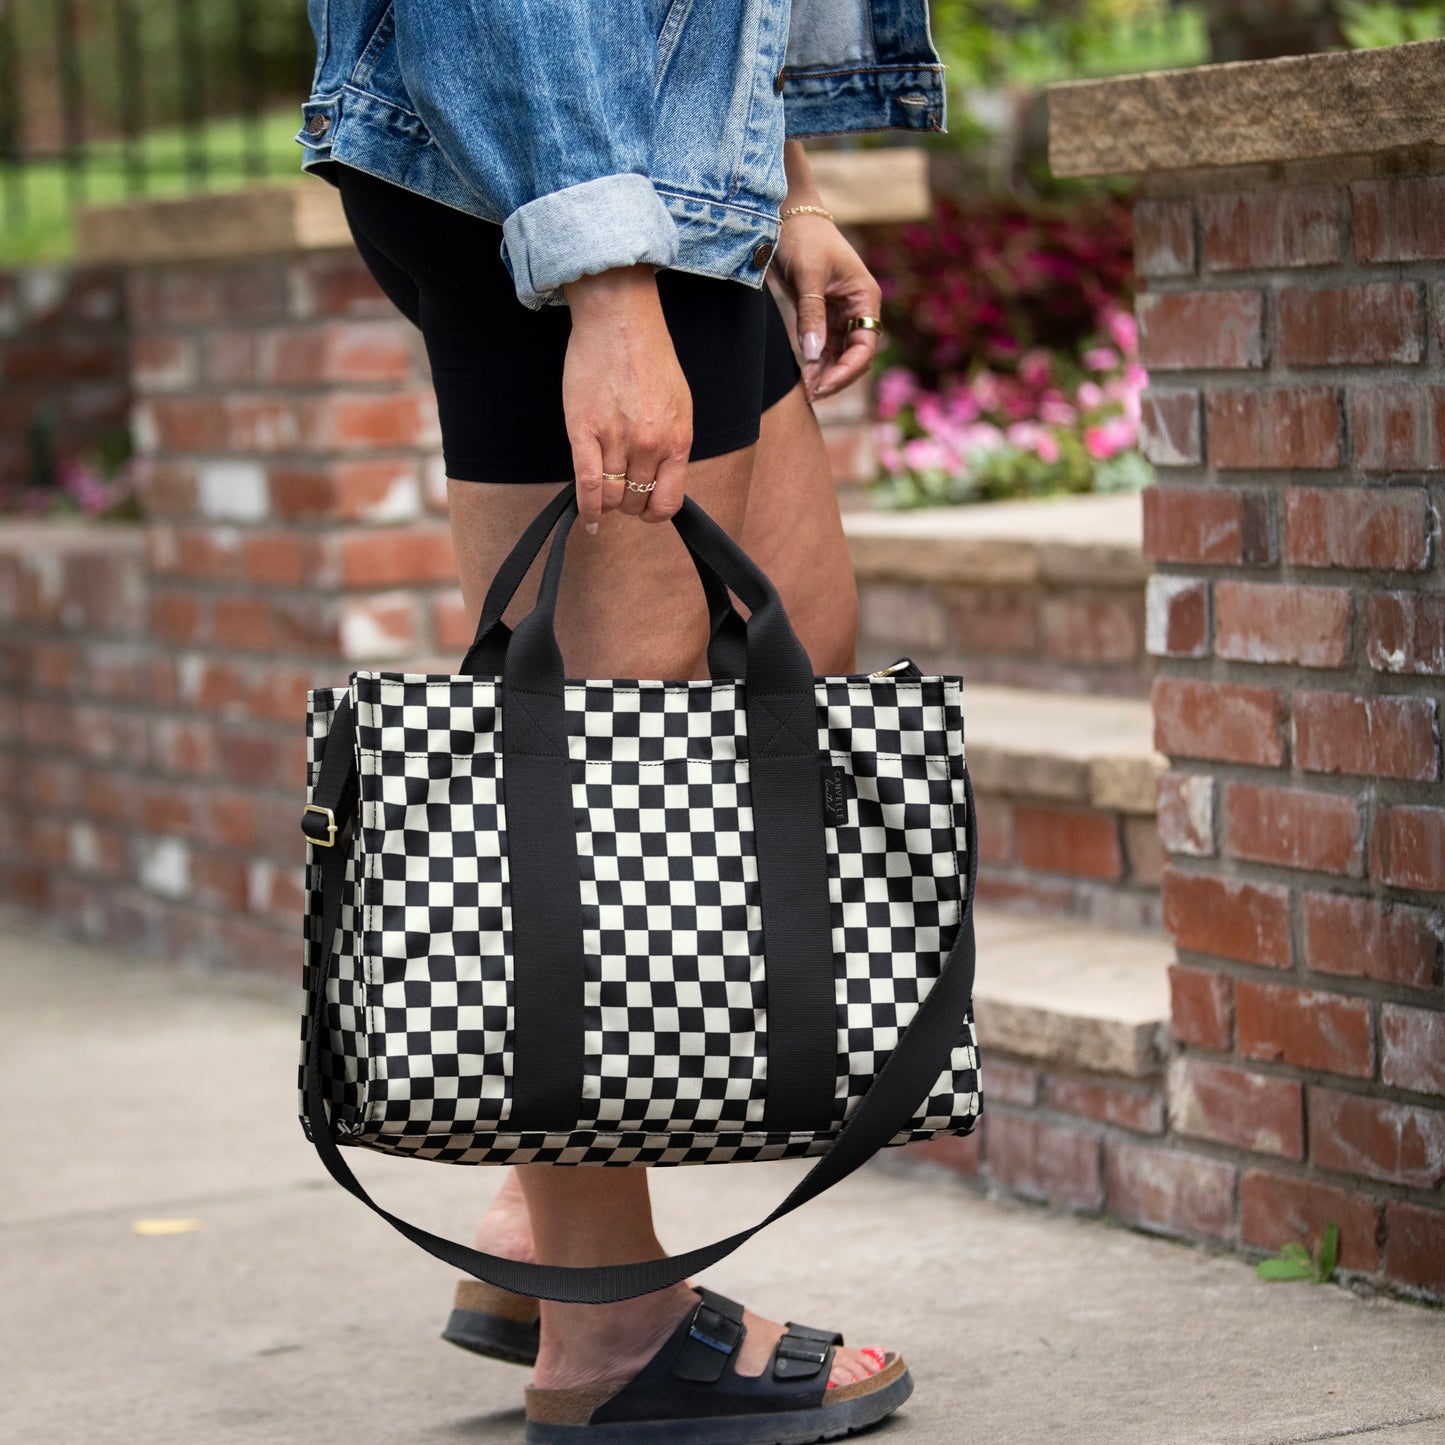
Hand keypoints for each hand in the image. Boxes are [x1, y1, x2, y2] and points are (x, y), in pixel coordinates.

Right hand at [562, 265, 691, 532]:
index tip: (646, 508)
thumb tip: (661, 479)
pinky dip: (587, 508)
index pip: (668, 502)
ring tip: (604, 491)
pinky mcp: (584, 432)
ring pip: (612, 498)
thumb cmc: (649, 358)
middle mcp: (649, 445)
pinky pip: (587, 485)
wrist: (620, 320)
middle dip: (629, 504)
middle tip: (621, 490)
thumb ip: (672, 444)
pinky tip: (588, 521)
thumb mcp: (679, 405)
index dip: (654, 512)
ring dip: (608, 502)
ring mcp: (616, 440)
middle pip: (636, 502)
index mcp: (677, 440)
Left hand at [773, 214, 883, 403]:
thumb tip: (812, 355)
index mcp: (865, 297)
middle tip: (811, 395)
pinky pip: (825, 347)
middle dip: (836, 377)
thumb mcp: (807, 276)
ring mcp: (841, 313)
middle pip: (855, 356)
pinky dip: (816, 363)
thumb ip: (811, 315)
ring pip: (840, 355)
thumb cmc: (803, 236)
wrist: (787, 213)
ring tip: (805, 391)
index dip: (847, 371)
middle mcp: (858, 308)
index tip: (823, 386)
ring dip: (825, 374)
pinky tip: (804, 377)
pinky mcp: (823, 314)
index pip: (865, 346)